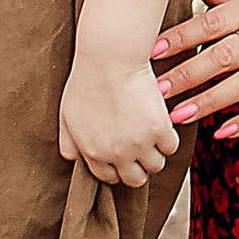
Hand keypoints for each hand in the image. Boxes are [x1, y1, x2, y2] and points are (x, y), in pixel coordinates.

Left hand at [58, 55, 174, 187]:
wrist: (109, 59)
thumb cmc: (87, 79)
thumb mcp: (67, 114)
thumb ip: (68, 141)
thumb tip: (71, 158)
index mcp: (92, 152)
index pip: (109, 178)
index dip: (118, 168)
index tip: (123, 156)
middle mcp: (115, 154)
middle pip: (135, 179)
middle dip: (137, 166)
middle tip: (140, 148)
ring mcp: (138, 144)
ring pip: (156, 165)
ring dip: (154, 152)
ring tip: (150, 134)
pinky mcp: (159, 129)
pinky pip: (170, 147)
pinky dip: (168, 138)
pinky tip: (160, 123)